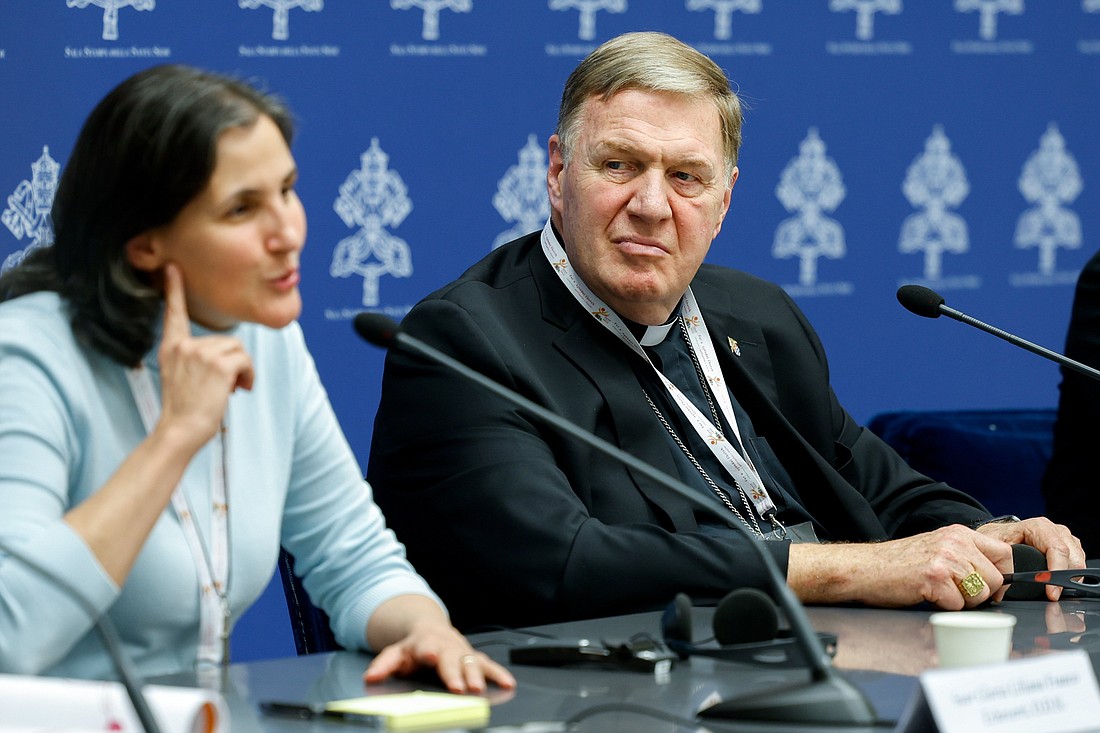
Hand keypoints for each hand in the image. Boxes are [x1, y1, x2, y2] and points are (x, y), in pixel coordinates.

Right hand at [156, 263, 253, 448]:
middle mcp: (183, 345)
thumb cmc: (184, 408)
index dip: (174, 289)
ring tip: (229, 389)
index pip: (173, 313)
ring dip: (241, 370)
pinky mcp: (218, 363)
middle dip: (232, 362)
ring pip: (238, 349)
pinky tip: (239, 389)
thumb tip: (230, 356)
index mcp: (171, 347)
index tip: (172, 268)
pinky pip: (245, 360)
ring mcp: (200, 353)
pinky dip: (248, 375)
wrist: (180, 430)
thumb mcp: (180, 375)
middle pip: (226, 340)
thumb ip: (195, 358)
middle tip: (225, 386)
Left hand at [363, 616, 515, 693]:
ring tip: (479, 689)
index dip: (428, 651)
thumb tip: (371, 677)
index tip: (430, 656)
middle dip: (456, 672)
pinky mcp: (474, 658)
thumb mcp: (396, 653)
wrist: (432, 629)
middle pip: (452, 658)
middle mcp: (446, 646)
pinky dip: (499, 673)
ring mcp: (462, 651)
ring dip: (477, 675)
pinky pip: (488, 665)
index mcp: (425, 643)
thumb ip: (383, 665)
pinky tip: (507, 683)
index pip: (425, 646)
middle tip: (459, 687)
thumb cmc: (415, 646)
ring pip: (471, 661)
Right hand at [789, 524, 1013, 609]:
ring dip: (961, 602)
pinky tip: (925, 595)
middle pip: (996, 579)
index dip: (1002, 575)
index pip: (1004, 553)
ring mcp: (946, 559)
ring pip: (980, 594)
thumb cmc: (898, 564)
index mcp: (959, 533)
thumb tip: (999, 580)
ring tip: (936, 592)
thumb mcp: (937, 549)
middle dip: (979, 593)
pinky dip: (943, 607)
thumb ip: (966, 556)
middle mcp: (955, 542)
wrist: (864, 568)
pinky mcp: (935, 578)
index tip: (989, 586)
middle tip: (952, 592)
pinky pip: (958, 605)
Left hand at [976, 517, 1085, 599]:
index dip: (1056, 572)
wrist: (1000, 535)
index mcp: (1038, 527)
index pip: (1057, 549)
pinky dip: (1071, 576)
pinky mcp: (1069, 548)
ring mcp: (1064, 539)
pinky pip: (1077, 564)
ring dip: (1070, 579)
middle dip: (1065, 579)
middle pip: (1072, 557)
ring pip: (1078, 562)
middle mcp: (1055, 531)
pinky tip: (1059, 584)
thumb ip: (1004, 560)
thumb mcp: (996, 547)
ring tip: (1054, 591)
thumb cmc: (998, 539)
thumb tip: (1008, 579)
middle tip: (1052, 595)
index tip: (1052, 592)